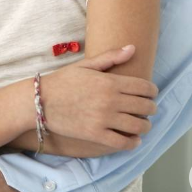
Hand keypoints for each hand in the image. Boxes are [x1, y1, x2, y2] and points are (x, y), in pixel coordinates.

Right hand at [38, 45, 158, 149]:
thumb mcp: (85, 65)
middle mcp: (110, 101)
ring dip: (144, 126)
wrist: (39, 101)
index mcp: (109, 82)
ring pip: (138, 127)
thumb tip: (132, 48)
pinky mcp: (96, 135)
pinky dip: (133, 143)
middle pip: (146, 107)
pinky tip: (132, 139)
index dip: (152, 91)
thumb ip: (110, 57)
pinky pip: (123, 143)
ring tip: (141, 124)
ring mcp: (104, 119)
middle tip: (146, 109)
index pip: (145, 87)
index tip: (150, 94)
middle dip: (150, 108)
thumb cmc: (62, 81)